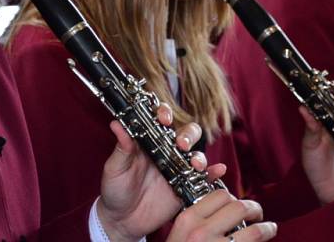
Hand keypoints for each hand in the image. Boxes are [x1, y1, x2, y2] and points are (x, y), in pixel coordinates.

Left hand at [96, 105, 275, 241]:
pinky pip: (203, 178)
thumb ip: (121, 148)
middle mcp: (166, 151)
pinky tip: (218, 170)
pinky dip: (213, 173)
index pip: (161, 120)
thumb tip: (116, 124)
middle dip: (188, 134)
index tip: (164, 118)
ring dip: (199, 155)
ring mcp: (177, 168)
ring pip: (196, 154)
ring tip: (195, 163)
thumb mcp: (115, 168)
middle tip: (181, 143)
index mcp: (148, 141)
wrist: (122, 219)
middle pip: (185, 133)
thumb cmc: (115, 189)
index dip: (165, 114)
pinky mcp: (184, 187)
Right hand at [166, 189, 275, 241]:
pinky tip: (266, 241)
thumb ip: (196, 222)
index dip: (234, 198)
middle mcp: (201, 232)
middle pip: (238, 207)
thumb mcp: (179, 236)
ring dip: (266, 228)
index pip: (219, 195)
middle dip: (253, 209)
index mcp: (187, 220)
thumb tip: (224, 209)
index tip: (238, 204)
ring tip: (269, 229)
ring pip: (254, 231)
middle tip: (257, 215)